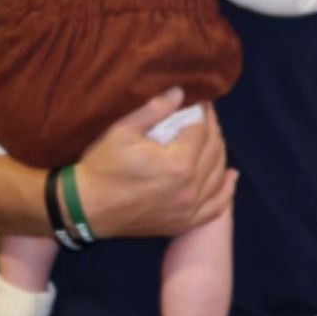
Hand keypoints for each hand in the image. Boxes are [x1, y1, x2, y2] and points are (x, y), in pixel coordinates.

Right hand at [73, 89, 234, 238]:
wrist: (86, 209)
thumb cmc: (101, 167)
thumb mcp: (121, 131)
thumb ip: (153, 109)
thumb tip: (180, 92)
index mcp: (178, 164)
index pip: (202, 131)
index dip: (203, 113)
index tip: (200, 101)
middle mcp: (191, 188)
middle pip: (214, 152)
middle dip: (212, 129)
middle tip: (205, 116)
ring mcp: (189, 209)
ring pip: (218, 176)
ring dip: (220, 153)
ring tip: (213, 138)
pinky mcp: (183, 223)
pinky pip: (216, 207)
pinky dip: (226, 190)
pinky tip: (230, 176)